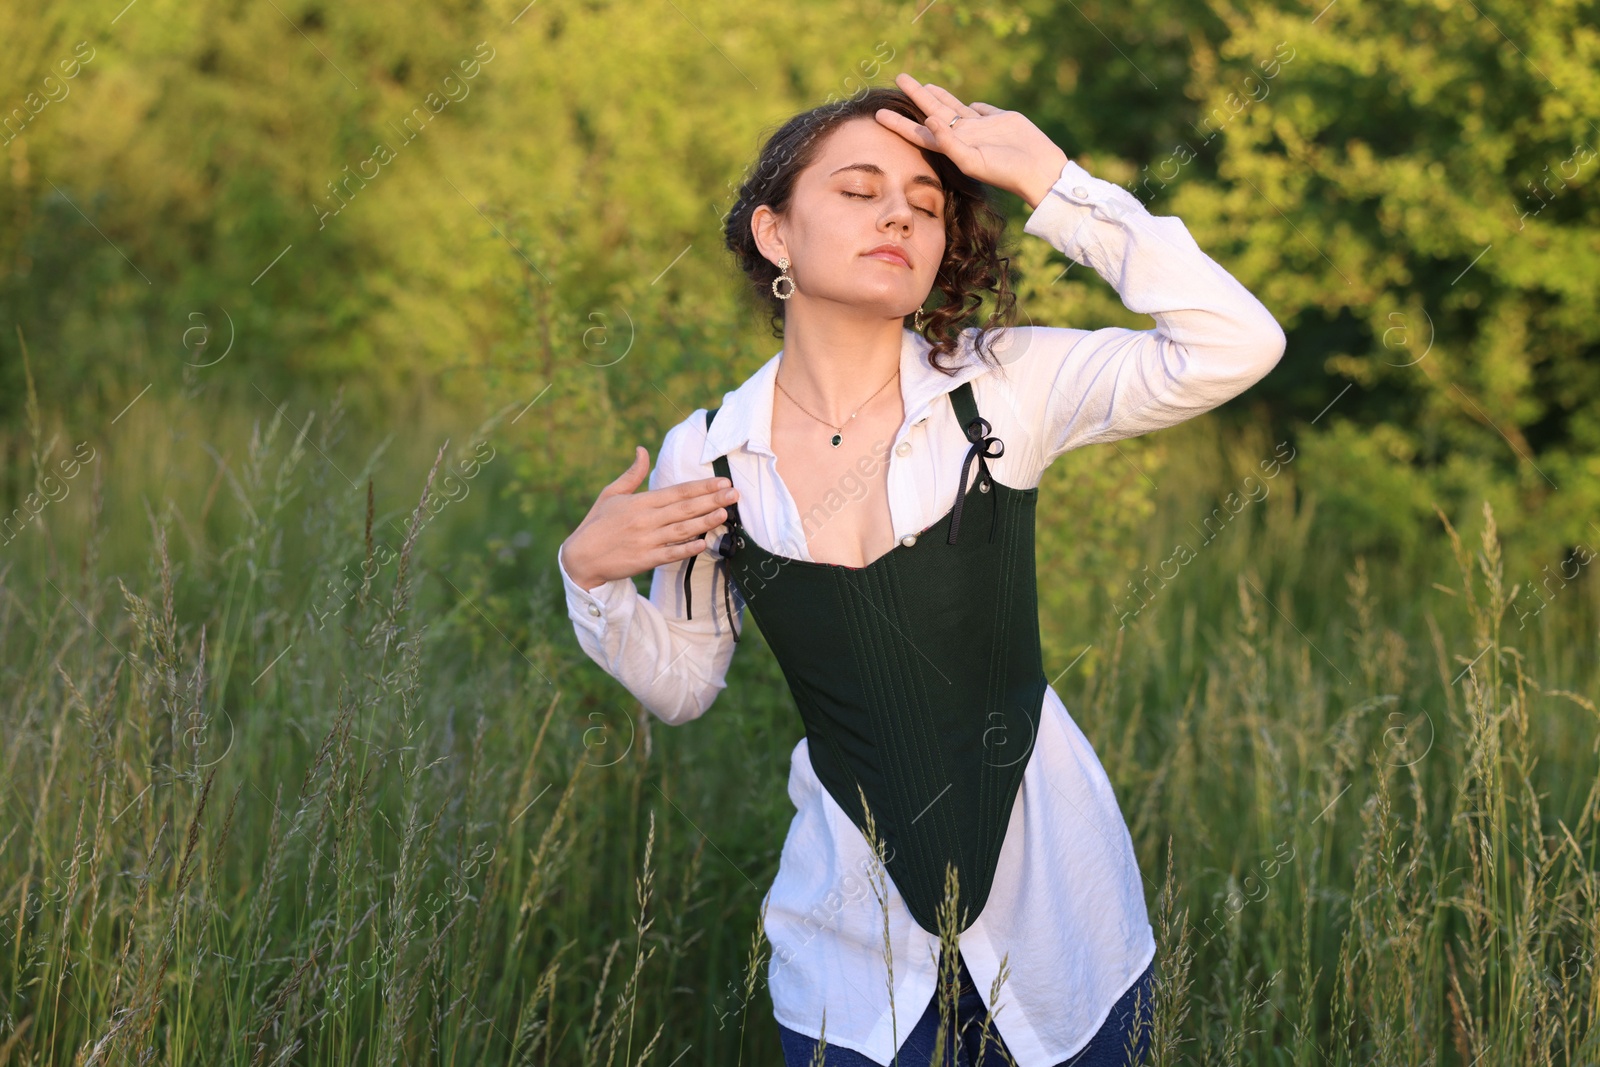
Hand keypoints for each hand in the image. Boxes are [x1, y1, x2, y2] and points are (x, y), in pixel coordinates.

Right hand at [560, 446, 740, 591]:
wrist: (580, 557)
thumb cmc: (597, 524)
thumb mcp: (611, 494)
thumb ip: (631, 474)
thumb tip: (642, 450)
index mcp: (640, 502)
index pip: (677, 492)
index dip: (701, 486)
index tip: (722, 482)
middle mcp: (645, 520)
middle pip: (684, 508)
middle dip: (711, 500)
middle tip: (734, 494)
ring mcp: (646, 541)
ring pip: (681, 530)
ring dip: (705, 522)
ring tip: (725, 513)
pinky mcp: (644, 560)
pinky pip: (670, 554)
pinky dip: (686, 548)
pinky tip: (703, 543)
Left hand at [874, 72, 1069, 211]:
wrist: (1037, 169)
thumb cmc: (1004, 171)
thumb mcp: (971, 160)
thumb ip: (949, 141)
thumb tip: (928, 119)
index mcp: (952, 148)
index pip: (918, 133)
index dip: (899, 124)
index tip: (879, 114)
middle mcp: (962, 137)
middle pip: (932, 112)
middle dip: (916, 96)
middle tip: (900, 78)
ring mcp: (980, 128)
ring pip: (954, 107)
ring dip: (938, 96)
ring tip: (924, 85)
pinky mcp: (998, 119)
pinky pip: (980, 109)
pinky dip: (972, 105)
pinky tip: (968, 103)